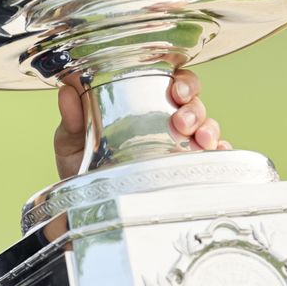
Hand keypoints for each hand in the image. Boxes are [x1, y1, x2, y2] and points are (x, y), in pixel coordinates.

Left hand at [53, 68, 229, 179]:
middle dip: (195, 107)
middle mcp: (165, 121)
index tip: (176, 90)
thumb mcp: (72, 141)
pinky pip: (213, 160)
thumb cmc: (81, 164)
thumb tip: (67, 92)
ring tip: (199, 140)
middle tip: (182, 120)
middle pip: (194, 103)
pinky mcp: (187, 170)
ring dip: (208, 128)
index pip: (170, 81)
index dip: (182, 81)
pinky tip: (214, 156)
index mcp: (141, 104)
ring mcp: (180, 146)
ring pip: (207, 127)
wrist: (84, 205)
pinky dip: (219, 155)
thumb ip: (72, 119)